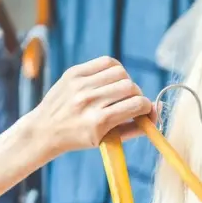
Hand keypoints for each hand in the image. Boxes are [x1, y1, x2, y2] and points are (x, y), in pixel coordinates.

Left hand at [29, 56, 157, 155]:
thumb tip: (157, 112)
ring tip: (120, 92)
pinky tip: (112, 80)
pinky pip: (106, 62)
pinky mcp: (74, 73)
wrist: (44, 129)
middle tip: (132, 103)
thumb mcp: (107, 140)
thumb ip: (134, 128)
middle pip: (130, 87)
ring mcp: (81, 85)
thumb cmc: (79, 137)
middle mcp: (89, 101)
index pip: (137, 105)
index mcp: (98, 122)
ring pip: (120, 72)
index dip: (147, 108)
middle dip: (137, 95)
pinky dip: (115, 70)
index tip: (146, 111)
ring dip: (127, 82)